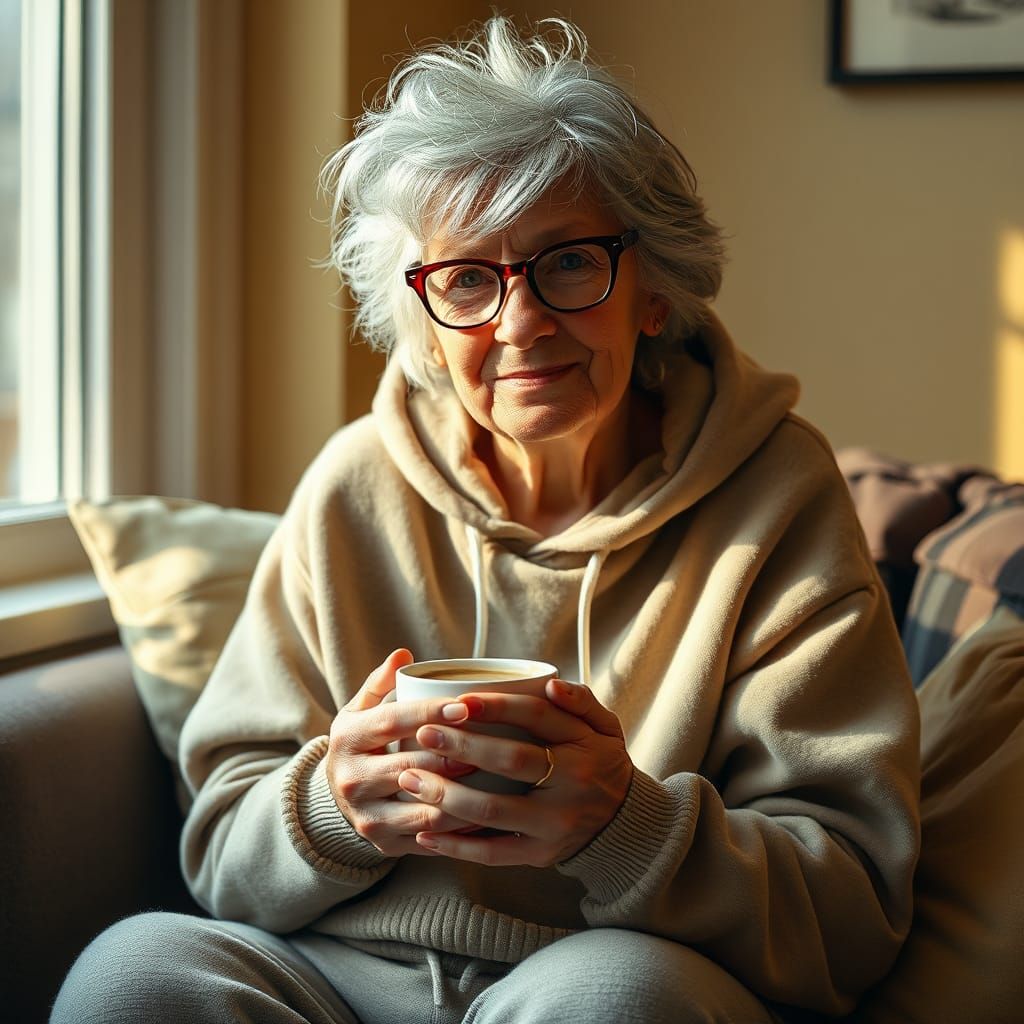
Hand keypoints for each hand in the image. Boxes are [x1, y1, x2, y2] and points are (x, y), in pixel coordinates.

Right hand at [326, 648, 479, 855]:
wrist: (338, 795)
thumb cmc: (363, 742)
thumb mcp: (361, 709)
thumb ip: (381, 682)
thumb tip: (403, 654)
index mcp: (347, 738)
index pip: (392, 722)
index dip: (430, 713)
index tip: (465, 706)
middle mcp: (351, 780)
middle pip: (411, 766)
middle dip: (455, 756)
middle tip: (494, 744)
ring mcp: (367, 816)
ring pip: (424, 810)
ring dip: (464, 796)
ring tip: (497, 779)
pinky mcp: (383, 844)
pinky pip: (429, 840)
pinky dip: (460, 829)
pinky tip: (487, 811)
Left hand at [396, 678, 632, 866]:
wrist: (624, 824)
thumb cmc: (601, 762)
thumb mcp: (604, 726)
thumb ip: (581, 701)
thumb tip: (550, 683)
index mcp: (583, 744)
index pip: (537, 716)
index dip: (496, 706)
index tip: (458, 700)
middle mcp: (571, 784)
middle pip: (509, 760)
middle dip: (461, 745)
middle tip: (423, 733)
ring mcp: (554, 824)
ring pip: (492, 809)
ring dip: (445, 794)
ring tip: (410, 779)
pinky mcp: (540, 854)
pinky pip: (493, 852)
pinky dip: (456, 845)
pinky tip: (425, 833)